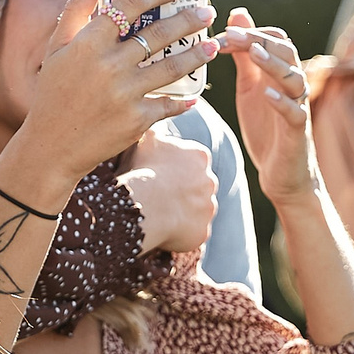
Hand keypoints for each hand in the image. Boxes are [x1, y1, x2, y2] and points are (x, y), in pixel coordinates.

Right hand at [0, 0, 208, 206]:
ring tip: (212, 46)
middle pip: (158, 34)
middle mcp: (109, 65)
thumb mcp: (56, 47)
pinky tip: (194, 94)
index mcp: (88, 43)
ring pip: (171, 67)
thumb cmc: (53, 92)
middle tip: (206, 12)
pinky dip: (183, 100)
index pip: (129, 5)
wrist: (51, 146)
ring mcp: (125, 94)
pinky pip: (168, 104)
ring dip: (196, 55)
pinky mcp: (136, 120)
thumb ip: (77, 8)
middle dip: (188, 20)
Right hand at [118, 125, 215, 254]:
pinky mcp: (204, 231)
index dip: (174, 169)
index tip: (158, 175)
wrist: (145, 204)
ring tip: (160, 215)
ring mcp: (209, 207)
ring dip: (183, 212)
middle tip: (159, 196)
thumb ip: (154, 130)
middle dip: (183, 191)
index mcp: (199, 156)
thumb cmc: (142, 170)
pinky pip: (193, 232)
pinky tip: (163, 231)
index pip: (192, 161)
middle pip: (198, 186)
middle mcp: (211, 180)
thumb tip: (154, 119)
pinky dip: (181, 233)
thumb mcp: (145, 141)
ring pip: (197, 210)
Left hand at [219, 8, 321, 202]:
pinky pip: (295, 113)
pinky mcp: (297, 131)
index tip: (220, 34)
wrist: (283, 174)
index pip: (275, 38)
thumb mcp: (250, 86)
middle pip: (286, 51)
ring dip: (273, 64)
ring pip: (294, 78)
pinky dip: (282, 102)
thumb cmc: (266, 127)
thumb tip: (237, 17)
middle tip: (231, 36)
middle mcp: (292, 85)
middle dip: (258, 40)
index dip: (249, 31)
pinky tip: (267, 94)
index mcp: (279, 72)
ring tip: (253, 53)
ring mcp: (297, 107)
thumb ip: (243, 54)